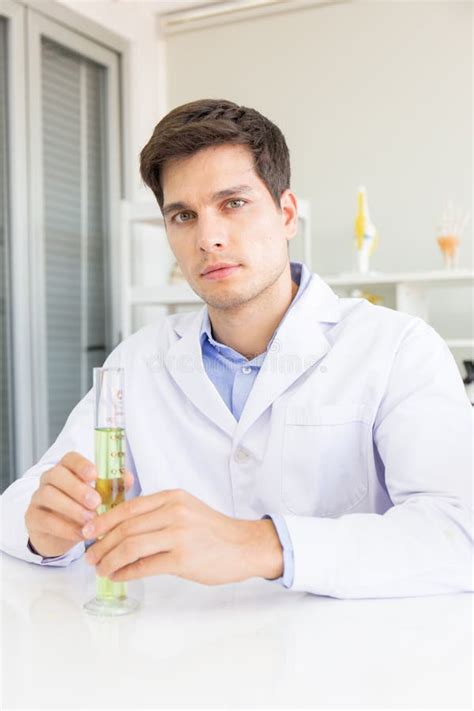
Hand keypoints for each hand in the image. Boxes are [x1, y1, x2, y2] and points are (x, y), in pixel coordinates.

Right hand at [25, 451, 133, 557]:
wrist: (61, 534)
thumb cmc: (82, 509)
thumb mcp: (99, 497)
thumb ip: (112, 486)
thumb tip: (128, 477)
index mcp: (67, 468)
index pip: (70, 458)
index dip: (81, 465)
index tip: (95, 475)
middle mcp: (49, 479)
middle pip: (57, 474)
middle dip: (77, 488)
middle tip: (96, 502)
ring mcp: (38, 497)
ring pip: (48, 495)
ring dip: (71, 508)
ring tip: (90, 520)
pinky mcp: (32, 518)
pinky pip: (45, 519)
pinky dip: (64, 528)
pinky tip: (80, 534)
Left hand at [84, 489, 283, 584]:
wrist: (245, 546)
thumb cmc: (213, 531)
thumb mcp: (185, 510)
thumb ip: (157, 513)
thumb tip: (121, 527)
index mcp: (172, 497)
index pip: (128, 507)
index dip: (103, 521)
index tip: (88, 532)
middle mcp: (174, 512)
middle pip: (125, 527)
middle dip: (101, 544)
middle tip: (90, 556)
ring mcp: (179, 535)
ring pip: (131, 546)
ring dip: (110, 560)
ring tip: (101, 569)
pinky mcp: (183, 559)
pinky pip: (145, 566)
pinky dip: (126, 573)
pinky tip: (119, 576)